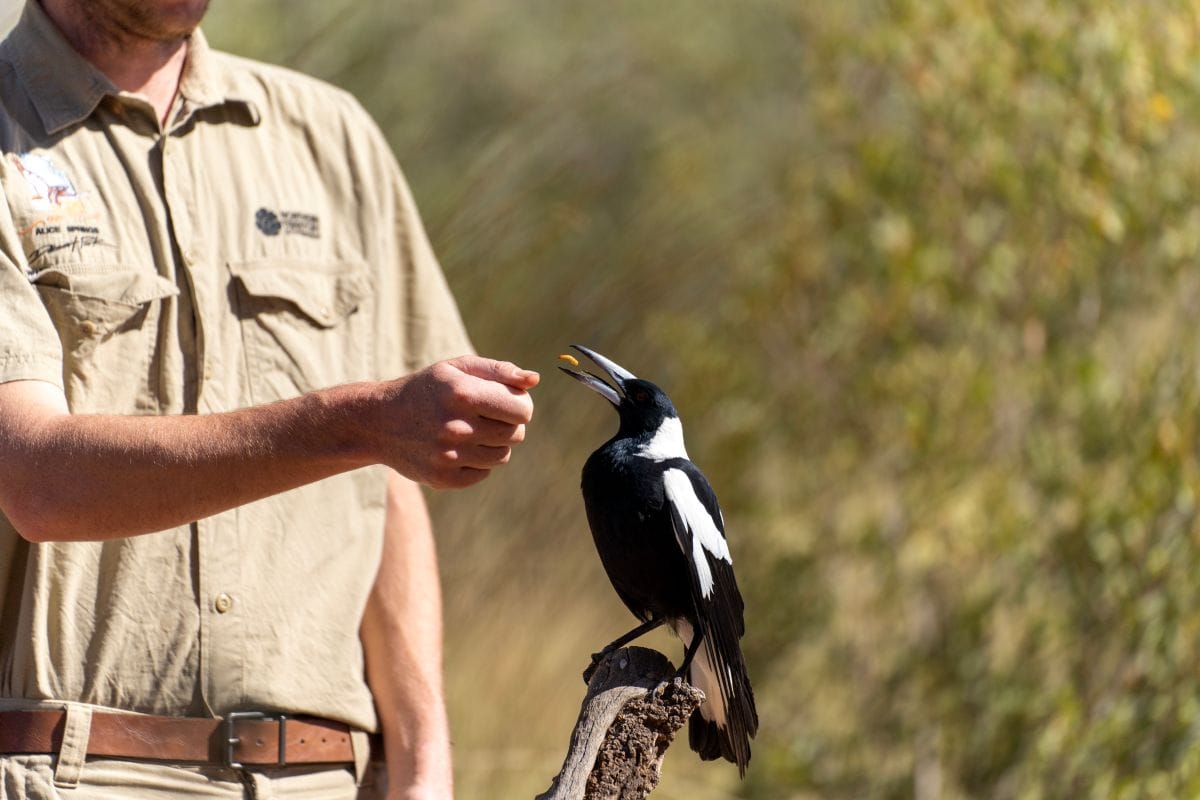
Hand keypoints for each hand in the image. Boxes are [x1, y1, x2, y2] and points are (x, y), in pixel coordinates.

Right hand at [377, 356, 538, 487]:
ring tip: (470, 431)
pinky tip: (456, 448)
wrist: (377, 422)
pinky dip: (476, 462)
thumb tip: (534, 380)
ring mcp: (449, 456)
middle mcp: (456, 427)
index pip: (523, 409)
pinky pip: (483, 473)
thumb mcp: (456, 369)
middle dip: (507, 424)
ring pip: (502, 456)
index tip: (506, 402)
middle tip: (484, 416)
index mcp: (463, 394)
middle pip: (516, 434)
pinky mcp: (443, 478)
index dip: (520, 404)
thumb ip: (498, 370)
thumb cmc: (426, 390)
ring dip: (493, 443)